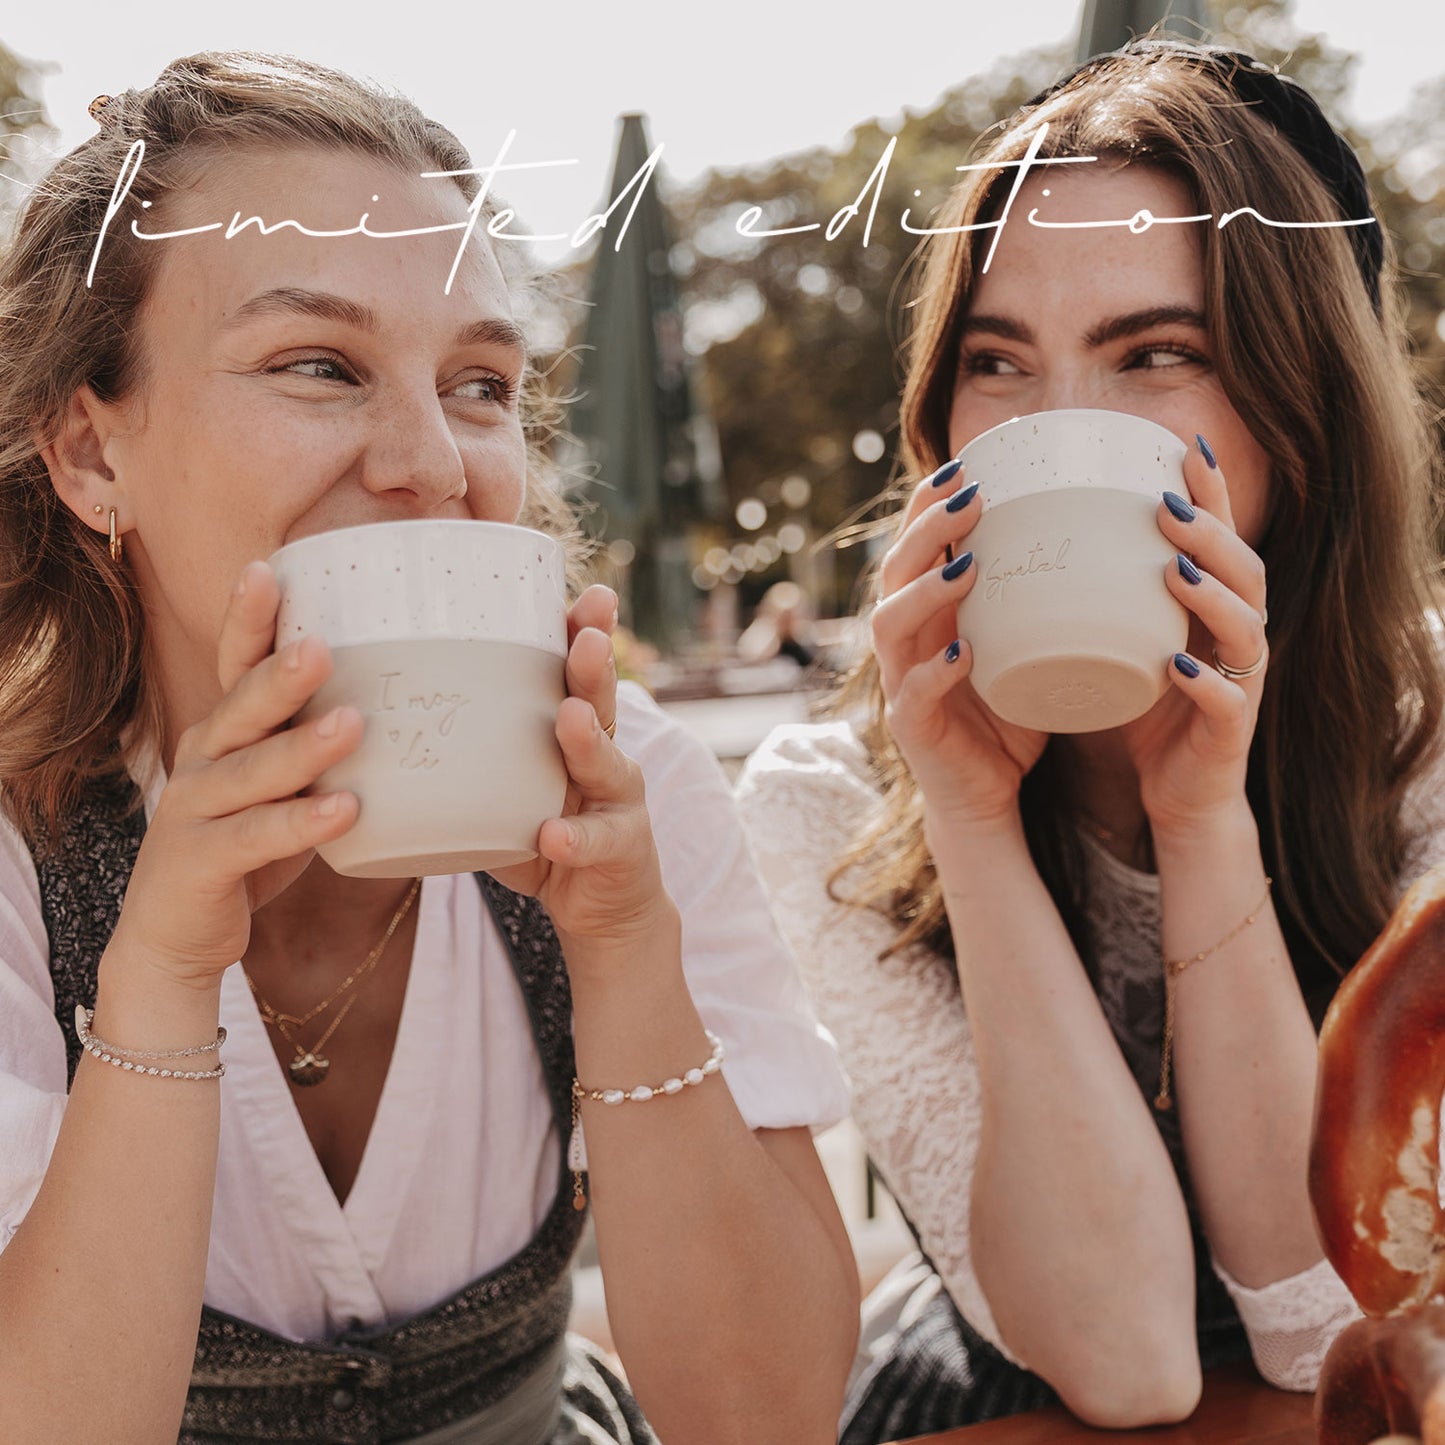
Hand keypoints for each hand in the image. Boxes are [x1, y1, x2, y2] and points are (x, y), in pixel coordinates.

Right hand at [112, 562, 362, 987]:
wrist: (177, 936)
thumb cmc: (247, 846)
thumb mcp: (282, 786)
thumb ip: (320, 746)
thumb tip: (404, 701)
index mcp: (226, 733)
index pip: (236, 667)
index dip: (248, 621)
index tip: (268, 570)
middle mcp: (205, 760)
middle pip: (242, 707)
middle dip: (280, 675)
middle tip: (322, 644)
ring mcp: (195, 810)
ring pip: (251, 771)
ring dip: (301, 748)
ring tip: (351, 725)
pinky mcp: (201, 862)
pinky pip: (256, 838)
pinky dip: (300, 824)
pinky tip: (344, 811)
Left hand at [488, 585, 673, 953]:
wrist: (602, 908)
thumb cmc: (544, 835)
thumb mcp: (508, 789)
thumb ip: (468, 755)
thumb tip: (372, 715)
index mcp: (576, 731)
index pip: (576, 673)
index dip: (582, 632)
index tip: (585, 595)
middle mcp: (604, 755)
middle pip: (600, 701)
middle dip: (593, 666)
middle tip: (586, 635)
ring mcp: (617, 801)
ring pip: (607, 763)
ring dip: (588, 739)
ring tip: (570, 716)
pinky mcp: (620, 849)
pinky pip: (593, 842)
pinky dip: (573, 838)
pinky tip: (554, 834)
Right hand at [872, 462, 1047, 828]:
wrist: (986, 795)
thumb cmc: (1011, 715)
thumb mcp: (1030, 646)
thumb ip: (1050, 599)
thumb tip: (1115, 534)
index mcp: (930, 615)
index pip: (917, 546)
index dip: (930, 504)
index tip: (968, 463)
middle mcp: (905, 641)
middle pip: (894, 572)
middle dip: (927, 530)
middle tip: (969, 495)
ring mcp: (901, 683)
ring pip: (889, 625)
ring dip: (924, 591)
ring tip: (967, 566)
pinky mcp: (911, 728)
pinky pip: (912, 694)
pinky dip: (935, 672)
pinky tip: (964, 652)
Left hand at [1125, 440, 1268, 836]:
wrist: (1177, 794)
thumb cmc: (1144, 708)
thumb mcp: (1121, 640)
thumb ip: (1096, 593)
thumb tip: (1030, 537)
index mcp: (1213, 609)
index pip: (1220, 539)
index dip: (1213, 495)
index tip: (1185, 448)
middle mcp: (1236, 638)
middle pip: (1245, 570)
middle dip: (1211, 534)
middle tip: (1167, 505)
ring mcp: (1240, 684)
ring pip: (1245, 628)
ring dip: (1213, 596)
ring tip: (1174, 570)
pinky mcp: (1229, 733)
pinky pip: (1227, 702)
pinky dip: (1205, 682)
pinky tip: (1177, 665)